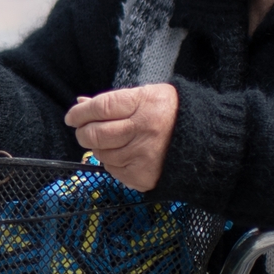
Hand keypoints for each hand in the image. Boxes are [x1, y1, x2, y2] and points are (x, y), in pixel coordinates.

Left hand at [66, 85, 180, 192]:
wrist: (201, 142)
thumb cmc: (169, 114)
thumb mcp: (145, 96)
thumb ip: (113, 101)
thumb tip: (81, 104)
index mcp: (144, 104)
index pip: (100, 108)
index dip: (80, 113)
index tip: (72, 117)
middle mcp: (143, 131)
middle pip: (96, 134)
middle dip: (83, 133)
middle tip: (84, 131)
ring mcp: (142, 156)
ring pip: (101, 154)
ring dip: (100, 148)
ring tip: (115, 142)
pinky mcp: (142, 176)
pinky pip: (113, 170)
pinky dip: (113, 163)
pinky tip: (127, 154)